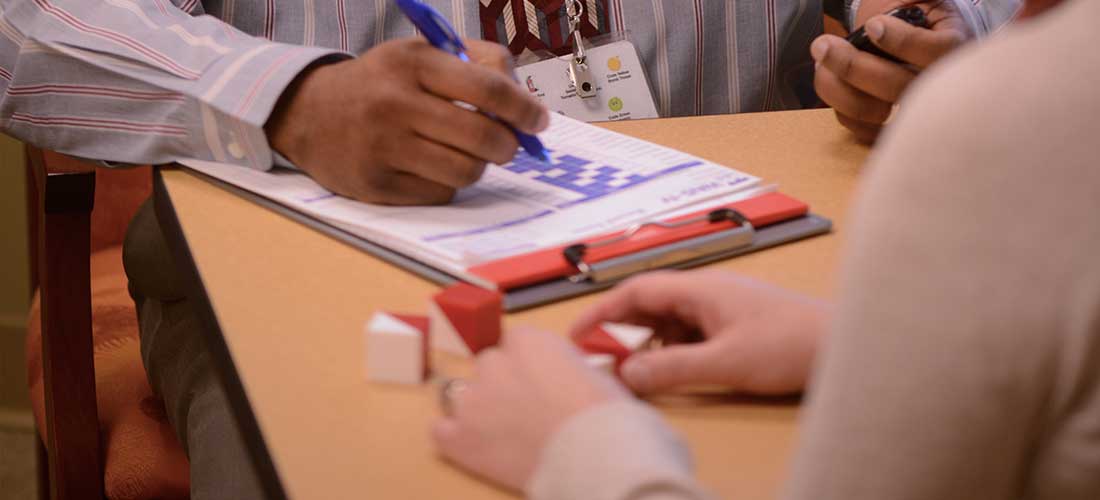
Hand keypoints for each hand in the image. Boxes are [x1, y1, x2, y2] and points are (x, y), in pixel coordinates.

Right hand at [266, 39, 548, 204]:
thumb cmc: (381, 83)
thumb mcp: (421, 54)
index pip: (487, 89)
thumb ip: (478, 63)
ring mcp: (383, 148)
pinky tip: (430, 166)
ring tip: (465, 153)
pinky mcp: (376, 185)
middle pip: (482, 138)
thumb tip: (524, 102)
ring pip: (465, 172)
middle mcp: (395, 104)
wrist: (308, 112)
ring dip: (477, 166)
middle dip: (508, 146)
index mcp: (412, 63)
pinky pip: (439, 194)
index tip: (538, 121)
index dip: (524, 109)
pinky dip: (446, 183)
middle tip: (508, 145)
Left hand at [432, 328, 628, 490]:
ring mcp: (472, 400)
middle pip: (489, 366)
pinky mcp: (458, 437)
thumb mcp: (595, 373)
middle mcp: (494, 364)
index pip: (516, 341)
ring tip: (507, 435)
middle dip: (503, 385)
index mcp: (528, 342)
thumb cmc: (606, 417)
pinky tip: (476, 446)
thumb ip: (566, 365)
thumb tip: (563, 376)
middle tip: (527, 410)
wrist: (595, 457)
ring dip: (482, 410)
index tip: (542, 381)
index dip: (530, 364)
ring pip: (466, 396)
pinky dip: (456, 437)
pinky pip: (442, 430)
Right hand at [570, 270, 830, 394]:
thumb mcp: (725, 362)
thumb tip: (627, 374)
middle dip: (620, 330)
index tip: (578, 334)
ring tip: (631, 371)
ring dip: (647, 343)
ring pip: (669, 321)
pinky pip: (689, 332)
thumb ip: (673, 369)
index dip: (602, 311)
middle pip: (649, 304)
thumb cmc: (791, 344)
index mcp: (701, 288)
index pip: (637, 290)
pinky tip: (670, 371)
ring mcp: (722, 307)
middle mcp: (708, 292)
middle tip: (599, 359)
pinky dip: (671, 350)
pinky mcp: (735, 324)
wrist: (843, 344)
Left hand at [812, 0, 974, 142]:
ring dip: (838, 88)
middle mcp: (937, 86)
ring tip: (821, 59)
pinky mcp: (890, 126)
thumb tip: (909, 0)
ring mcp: (912, 109)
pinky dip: (839, 105)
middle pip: (900, 89)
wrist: (911, 36)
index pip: (940, 53)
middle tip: (824, 45)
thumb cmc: (918, 17)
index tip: (872, 25)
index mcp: (955, 49)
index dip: (903, 42)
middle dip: (854, 67)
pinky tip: (830, 78)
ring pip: (874, 113)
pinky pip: (862, 129)